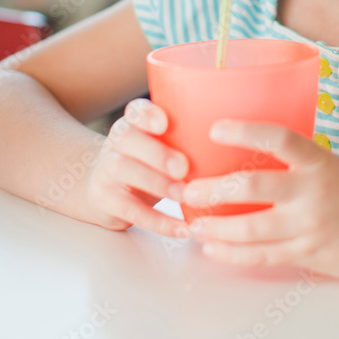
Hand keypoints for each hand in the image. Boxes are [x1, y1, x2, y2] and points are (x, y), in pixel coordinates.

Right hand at [81, 98, 191, 238]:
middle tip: (183, 167)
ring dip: (157, 183)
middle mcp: (115, 142)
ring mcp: (105, 170)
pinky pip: (130, 210)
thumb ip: (186, 138)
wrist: (103, 188)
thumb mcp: (159, 145)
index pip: (135, 110)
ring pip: (124, 171)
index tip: (165, 123)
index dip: (147, 114)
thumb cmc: (147, 163)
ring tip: (183, 195)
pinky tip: (181, 228)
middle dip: (157, 153)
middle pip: (127, 139)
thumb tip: (235, 142)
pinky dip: (157, 221)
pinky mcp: (104, 200)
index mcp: (132, 123)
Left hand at [182, 120, 338, 283]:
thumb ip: (293, 164)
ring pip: (251, 227)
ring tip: (191, 223)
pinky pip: (261, 256)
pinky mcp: (308, 254)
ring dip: (215, 226)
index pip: (279, 137)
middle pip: (254, 184)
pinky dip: (232, 253)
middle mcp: (314, 190)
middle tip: (186, 188)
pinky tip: (213, 247)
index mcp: (319, 161)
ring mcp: (310, 225)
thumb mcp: (330, 167)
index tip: (214, 128)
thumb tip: (240, 154)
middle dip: (213, 188)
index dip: (245, 130)